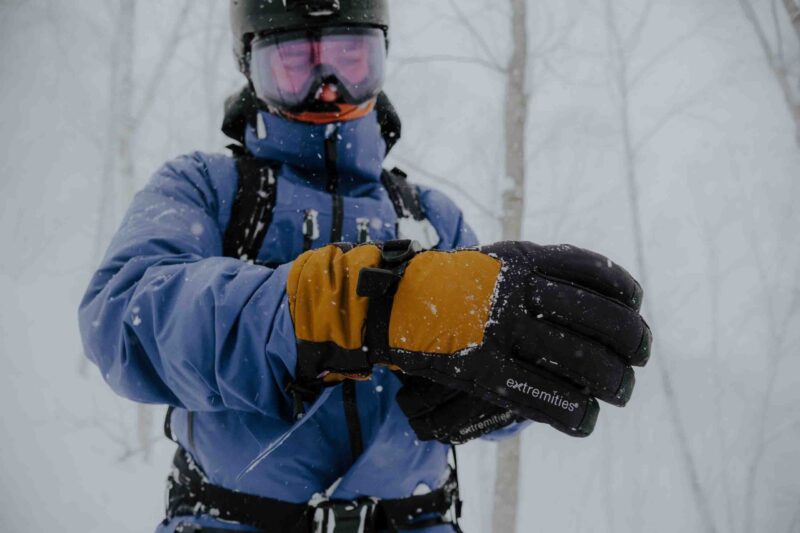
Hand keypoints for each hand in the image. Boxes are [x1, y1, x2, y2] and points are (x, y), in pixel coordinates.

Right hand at [287, 240, 651, 436]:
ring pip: (584, 363)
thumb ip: (539, 271)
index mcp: (524, 259)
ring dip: (612, 382)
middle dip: (632, 344)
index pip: (598, 274)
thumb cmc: (447, 285)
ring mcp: (501, 330)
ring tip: (618, 392)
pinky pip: (545, 398)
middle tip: (636, 360)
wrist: (388, 302)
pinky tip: (584, 418)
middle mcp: (518, 291)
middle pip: (604, 320)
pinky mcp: (482, 369)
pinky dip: (574, 413)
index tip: (634, 310)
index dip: (626, 296)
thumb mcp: (495, 262)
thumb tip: (597, 293)